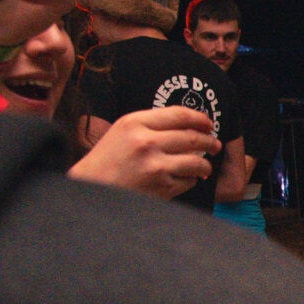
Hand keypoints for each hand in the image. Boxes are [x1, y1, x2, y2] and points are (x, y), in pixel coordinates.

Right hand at [66, 105, 218, 198]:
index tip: (208, 123)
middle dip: (209, 141)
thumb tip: (190, 127)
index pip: (179, 115)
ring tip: (204, 166)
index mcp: (135, 123)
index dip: (199, 118)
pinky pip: (188, 181)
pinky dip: (190, 180)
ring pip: (196, 161)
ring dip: (204, 164)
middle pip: (192, 137)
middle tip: (215, 144)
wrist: (88, 188)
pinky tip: (184, 179)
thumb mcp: (123, 131)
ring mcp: (155, 166)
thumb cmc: (107, 160)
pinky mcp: (160, 187)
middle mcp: (146, 142)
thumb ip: (152, 125)